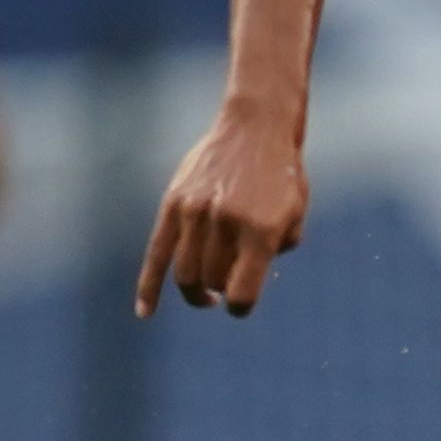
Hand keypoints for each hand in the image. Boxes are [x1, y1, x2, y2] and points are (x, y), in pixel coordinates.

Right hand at [137, 103, 309, 316]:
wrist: (256, 128)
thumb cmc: (282, 174)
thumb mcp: (295, 214)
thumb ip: (276, 249)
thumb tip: (241, 282)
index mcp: (261, 230)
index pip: (242, 292)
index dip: (242, 306)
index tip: (240, 306)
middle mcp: (226, 223)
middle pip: (212, 281)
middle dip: (221, 290)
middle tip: (228, 286)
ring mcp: (196, 212)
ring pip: (185, 273)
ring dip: (194, 291)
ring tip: (206, 296)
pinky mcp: (173, 203)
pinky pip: (156, 253)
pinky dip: (149, 286)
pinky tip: (145, 312)